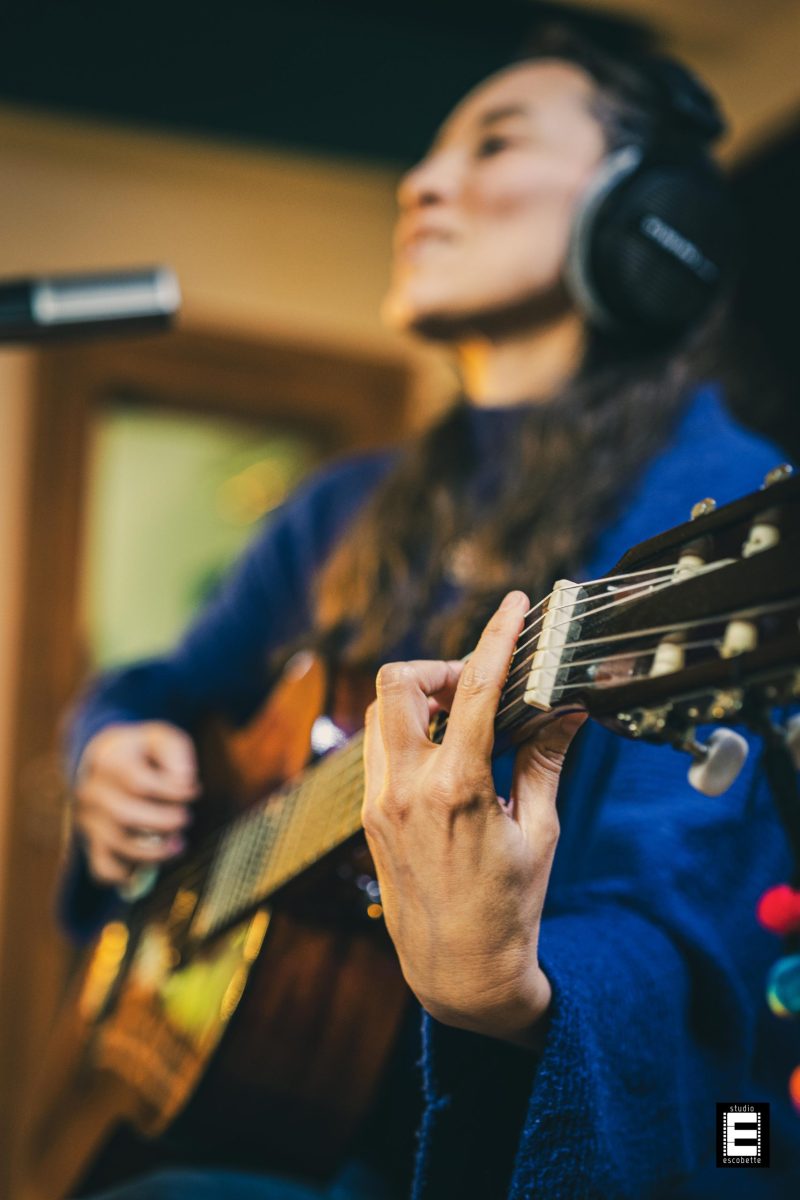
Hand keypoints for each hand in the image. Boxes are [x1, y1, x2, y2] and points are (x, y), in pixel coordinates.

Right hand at [73, 721, 199, 886]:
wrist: (102, 761)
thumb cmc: (140, 751)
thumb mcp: (159, 737)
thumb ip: (175, 752)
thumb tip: (185, 779)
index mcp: (108, 762)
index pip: (138, 783)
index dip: (172, 791)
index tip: (194, 790)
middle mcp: (92, 792)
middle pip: (125, 816)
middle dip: (163, 822)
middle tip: (186, 818)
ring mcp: (89, 820)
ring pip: (116, 844)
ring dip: (153, 851)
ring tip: (179, 846)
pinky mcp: (92, 842)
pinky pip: (102, 868)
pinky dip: (125, 874)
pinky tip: (148, 867)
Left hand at [362, 591, 584, 1046]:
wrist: (457, 974)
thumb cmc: (508, 908)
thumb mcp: (539, 833)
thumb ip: (546, 760)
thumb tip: (567, 707)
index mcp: (456, 790)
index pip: (477, 690)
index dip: (498, 636)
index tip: (516, 604)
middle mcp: (404, 789)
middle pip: (397, 682)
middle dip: (439, 667)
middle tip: (480, 688)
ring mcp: (377, 802)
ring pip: (380, 712)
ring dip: (420, 699)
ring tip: (467, 721)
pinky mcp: (368, 815)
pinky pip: (379, 748)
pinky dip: (409, 732)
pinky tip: (447, 755)